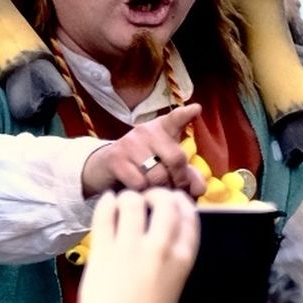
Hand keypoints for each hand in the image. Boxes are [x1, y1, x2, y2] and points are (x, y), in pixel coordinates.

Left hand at [76, 187, 200, 302]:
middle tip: (143, 200)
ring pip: (132, 201)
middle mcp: (161, 248)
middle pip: (164, 201)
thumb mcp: (172, 285)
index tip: (170, 200)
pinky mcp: (103, 251)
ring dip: (127, 198)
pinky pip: (105, 213)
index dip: (179, 202)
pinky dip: (106, 203)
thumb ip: (170, 258)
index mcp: (183, 259)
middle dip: (154, 194)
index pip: (189, 215)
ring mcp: (131, 248)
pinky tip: (106, 203)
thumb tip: (159, 233)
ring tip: (121, 204)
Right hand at [82, 102, 203, 197]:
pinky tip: (137, 189)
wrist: (104, 168)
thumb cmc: (142, 165)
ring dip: (160, 190)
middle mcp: (146, 131)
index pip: (175, 119)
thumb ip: (188, 175)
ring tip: (154, 189)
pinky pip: (139, 184)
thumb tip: (199, 189)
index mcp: (162, 128)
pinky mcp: (116, 159)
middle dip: (180, 180)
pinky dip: (142, 192)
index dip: (185, 115)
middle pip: (175, 158)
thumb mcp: (166, 166)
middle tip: (176, 188)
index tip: (195, 109)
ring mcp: (129, 143)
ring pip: (158, 176)